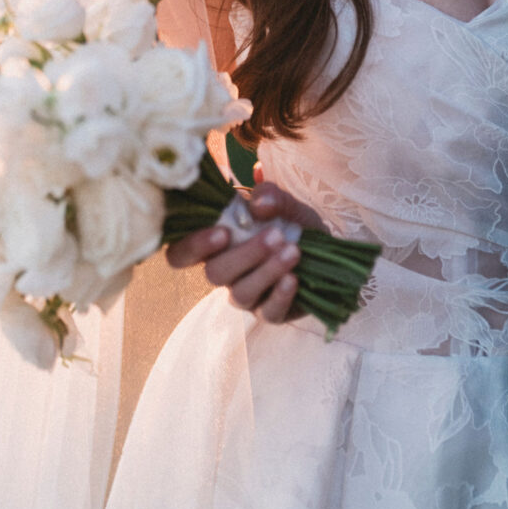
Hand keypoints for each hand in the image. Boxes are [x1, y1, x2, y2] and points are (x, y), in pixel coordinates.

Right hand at [166, 169, 324, 323]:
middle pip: (213, 274)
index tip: (222, 232)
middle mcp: (225, 272)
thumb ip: (270, 195)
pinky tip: (293, 279)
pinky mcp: (270, 313)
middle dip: (244, 254)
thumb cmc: (291, 223)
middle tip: (275, 235)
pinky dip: (280, 295)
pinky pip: (268, 313)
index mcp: (216, 243)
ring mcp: (246, 296)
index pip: (181, 254)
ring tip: (293, 251)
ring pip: (240, 293)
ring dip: (267, 270)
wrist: (326, 250)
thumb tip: (258, 204)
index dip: (192, 246)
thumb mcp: (284, 203)